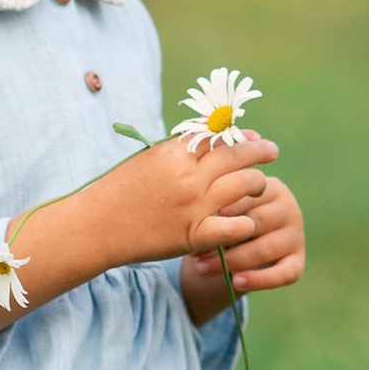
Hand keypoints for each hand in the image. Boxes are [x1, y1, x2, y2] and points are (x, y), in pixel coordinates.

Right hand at [0, 129, 291, 324]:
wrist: (96, 227)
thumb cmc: (120, 192)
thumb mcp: (148, 161)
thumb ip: (179, 151)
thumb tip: (208, 138)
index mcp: (174, 153)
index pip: (218, 134)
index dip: (240, 134)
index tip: (253, 137)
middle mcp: (187, 175)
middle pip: (238, 155)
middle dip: (260, 151)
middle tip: (272, 151)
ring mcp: (193, 205)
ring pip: (246, 184)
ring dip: (258, 184)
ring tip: (261, 186)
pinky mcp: (194, 235)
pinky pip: (236, 225)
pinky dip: (247, 221)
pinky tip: (247, 221)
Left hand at [180, 163, 304, 320]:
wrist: (237, 247)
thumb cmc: (226, 220)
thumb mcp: (222, 209)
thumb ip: (217, 206)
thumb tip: (197, 219)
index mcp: (270, 187)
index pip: (247, 197)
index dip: (219, 214)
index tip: (193, 227)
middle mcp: (289, 208)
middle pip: (255, 224)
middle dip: (223, 240)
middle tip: (194, 253)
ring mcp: (296, 235)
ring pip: (265, 249)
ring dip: (231, 261)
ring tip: (202, 269)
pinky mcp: (298, 261)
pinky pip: (284, 274)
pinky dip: (259, 280)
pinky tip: (236, 282)